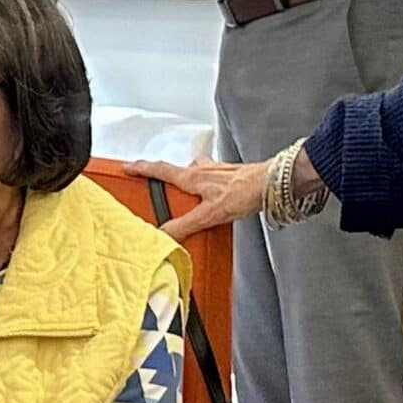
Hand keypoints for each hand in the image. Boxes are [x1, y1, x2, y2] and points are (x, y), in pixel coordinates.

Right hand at [125, 155, 267, 240]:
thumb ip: (184, 225)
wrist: (273, 184)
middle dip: (166, 176)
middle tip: (159, 187)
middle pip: (177, 170)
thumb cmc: (245, 191)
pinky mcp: (230, 175)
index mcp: (192, 177)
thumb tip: (163, 235)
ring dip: (189, 179)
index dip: (142, 168)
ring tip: (188, 198)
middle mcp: (203, 170)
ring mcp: (217, 171)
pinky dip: (207, 185)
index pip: (160, 170)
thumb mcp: (209, 214)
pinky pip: (211, 177)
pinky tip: (213, 198)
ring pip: (195, 172)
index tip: (128, 167)